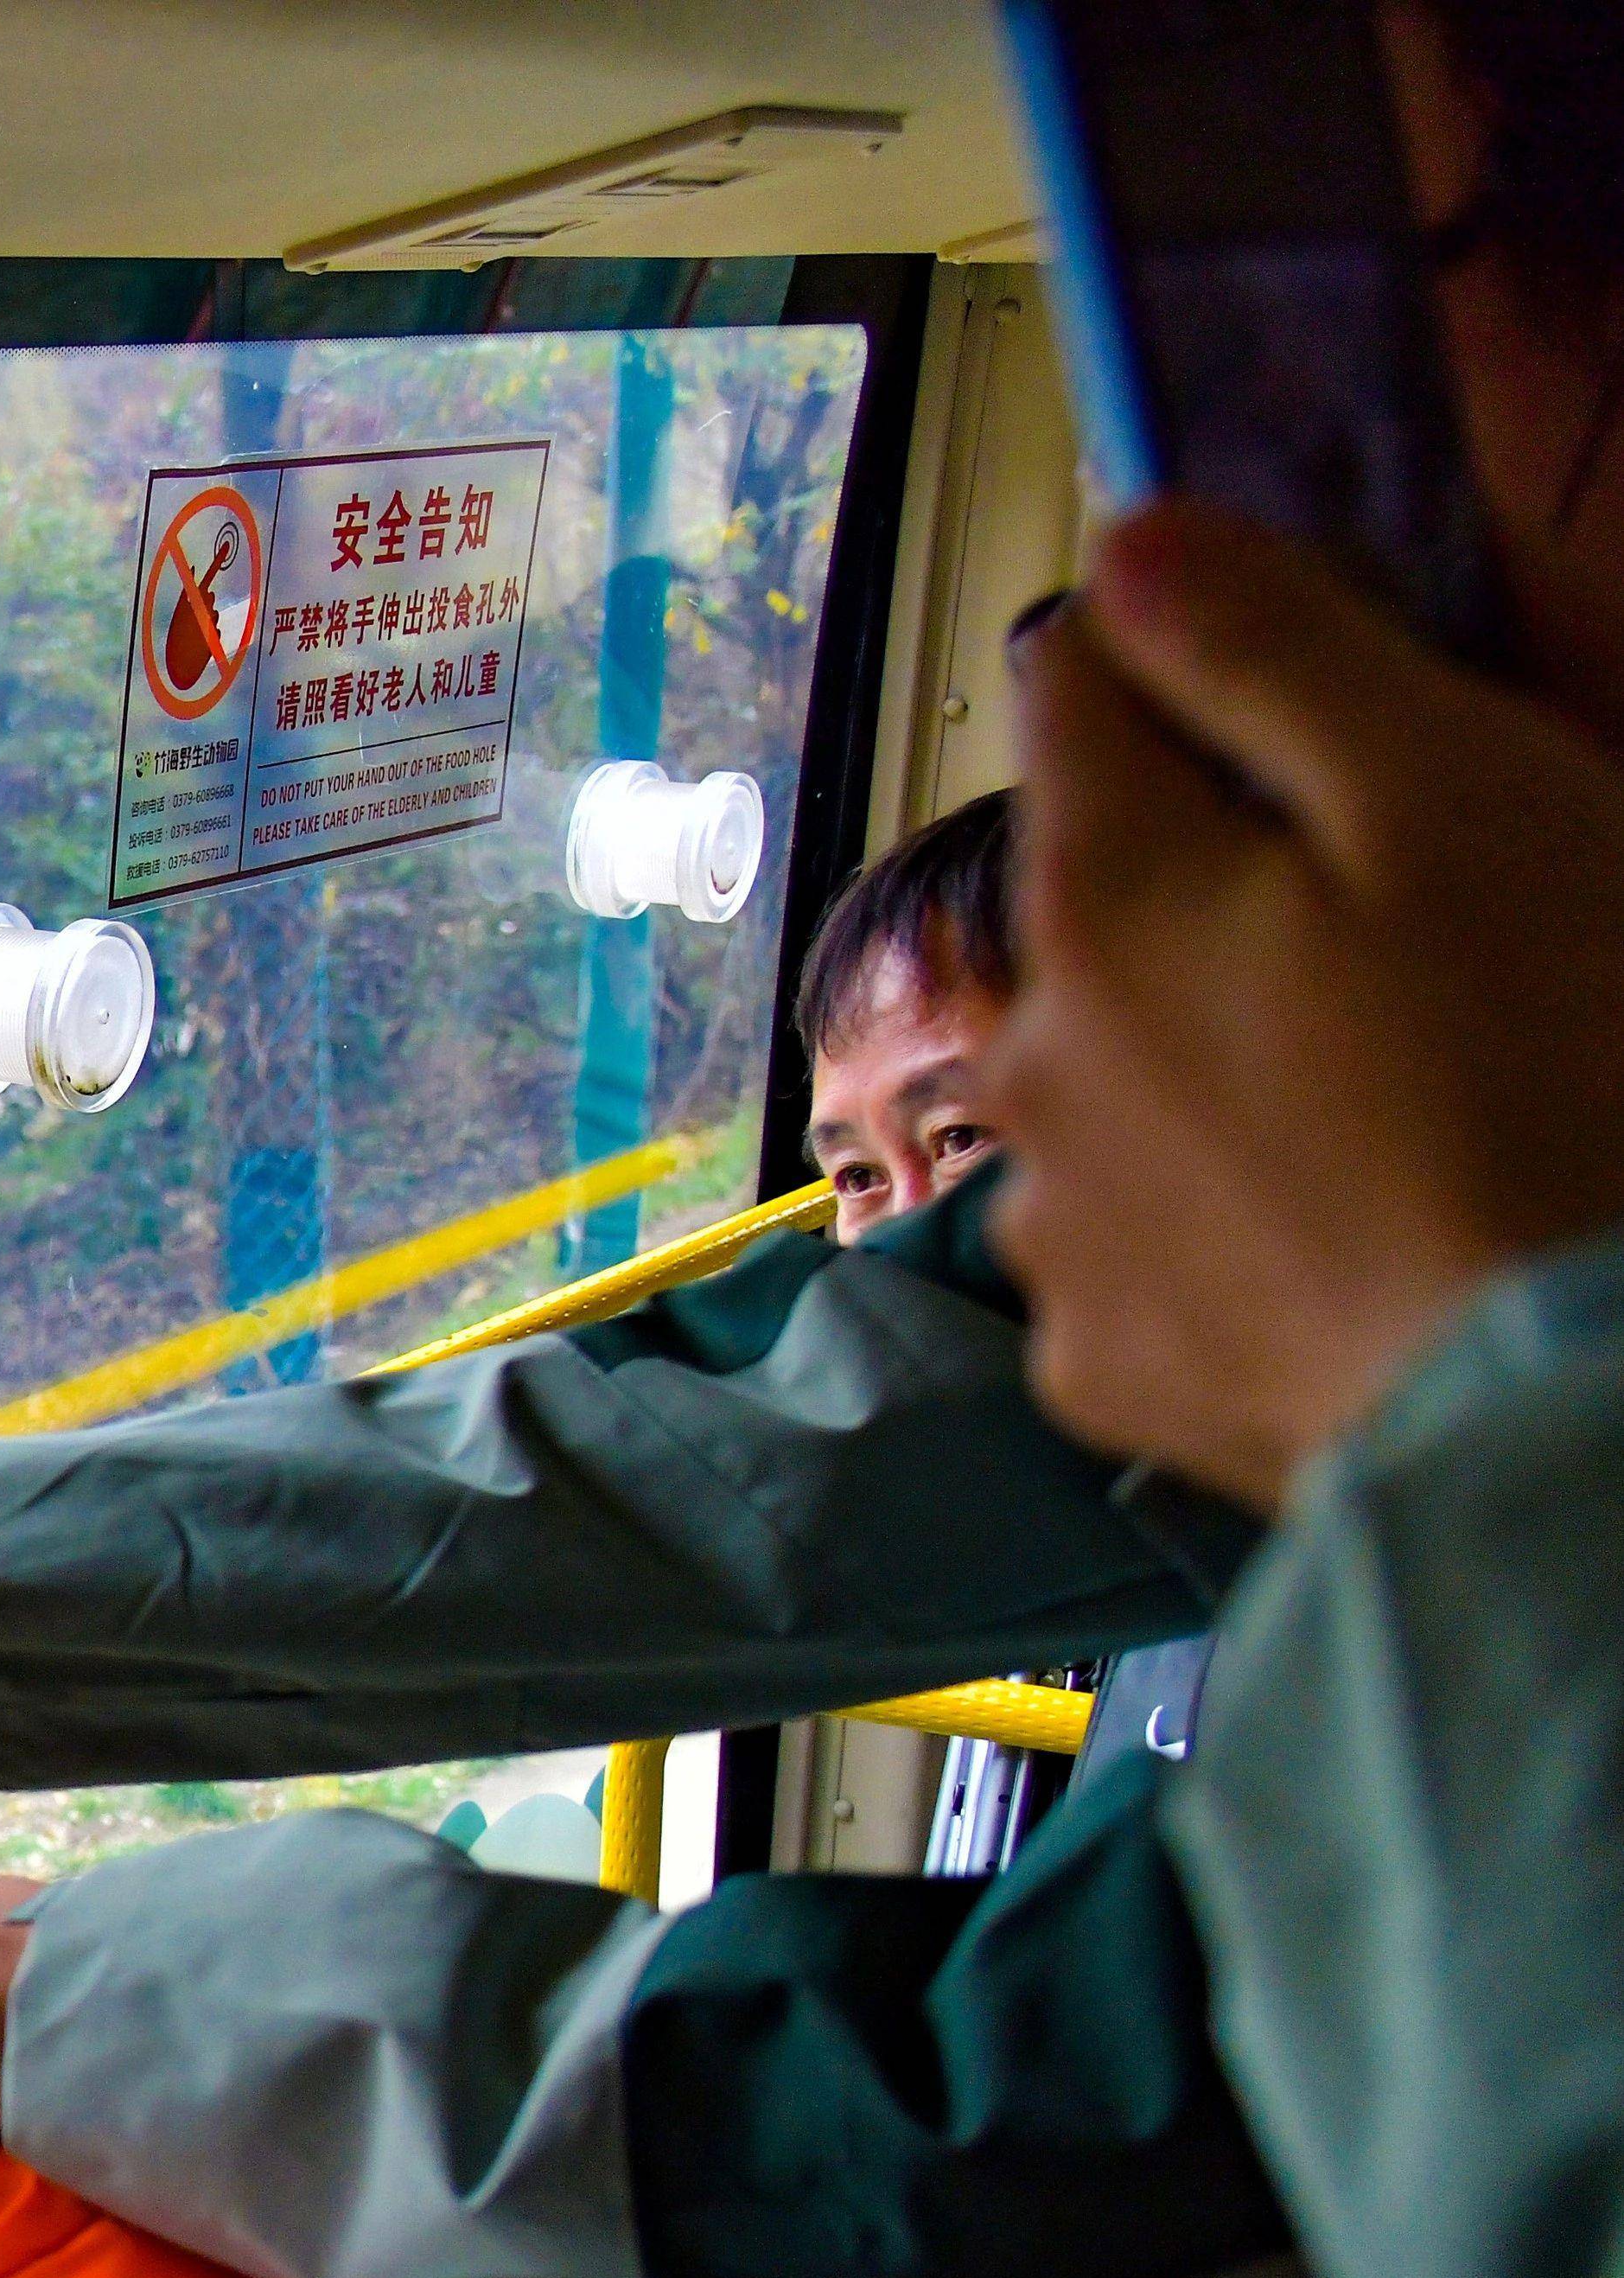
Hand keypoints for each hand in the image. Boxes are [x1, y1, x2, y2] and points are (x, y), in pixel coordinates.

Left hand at [988, 501, 1623, 1502]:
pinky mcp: (1104, 1366)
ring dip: (1225, 1061)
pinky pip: (1152, 1241)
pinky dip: (1233, 1222)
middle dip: (1227, 884)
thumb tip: (1130, 539)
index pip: (1076, 686)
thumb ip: (1276, 656)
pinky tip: (1357, 1235)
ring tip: (1403, 1110)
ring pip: (1125, 1074)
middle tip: (1423, 946)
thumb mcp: (1460, 802)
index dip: (1183, 649)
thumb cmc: (1561, 1085)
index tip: (1293, 669)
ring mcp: (1058, 1228)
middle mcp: (1034, 1059)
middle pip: (1107, 896)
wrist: (1574, 1411)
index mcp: (1106, 901)